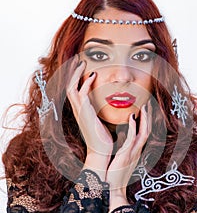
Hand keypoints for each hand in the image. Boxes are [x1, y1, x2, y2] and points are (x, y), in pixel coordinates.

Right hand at [66, 56, 112, 178]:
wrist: (100, 152)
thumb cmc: (103, 139)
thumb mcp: (102, 121)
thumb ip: (102, 111)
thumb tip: (111, 103)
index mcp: (81, 110)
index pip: (74, 90)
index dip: (76, 77)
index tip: (83, 67)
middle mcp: (77, 110)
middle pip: (69, 85)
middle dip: (73, 72)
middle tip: (78, 60)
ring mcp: (79, 111)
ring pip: (71, 87)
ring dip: (76, 74)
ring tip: (82, 63)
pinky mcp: (84, 113)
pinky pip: (81, 94)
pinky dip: (86, 83)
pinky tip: (94, 75)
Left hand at [106, 101, 151, 211]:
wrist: (114, 189)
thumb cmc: (115, 175)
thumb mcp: (121, 160)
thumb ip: (124, 150)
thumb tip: (121, 141)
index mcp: (136, 151)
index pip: (144, 133)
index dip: (146, 122)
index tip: (144, 110)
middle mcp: (137, 151)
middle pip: (147, 131)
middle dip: (148, 117)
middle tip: (148, 104)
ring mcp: (133, 153)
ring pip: (143, 133)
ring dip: (144, 119)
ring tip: (143, 107)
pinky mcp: (126, 155)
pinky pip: (131, 139)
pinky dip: (133, 127)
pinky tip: (132, 118)